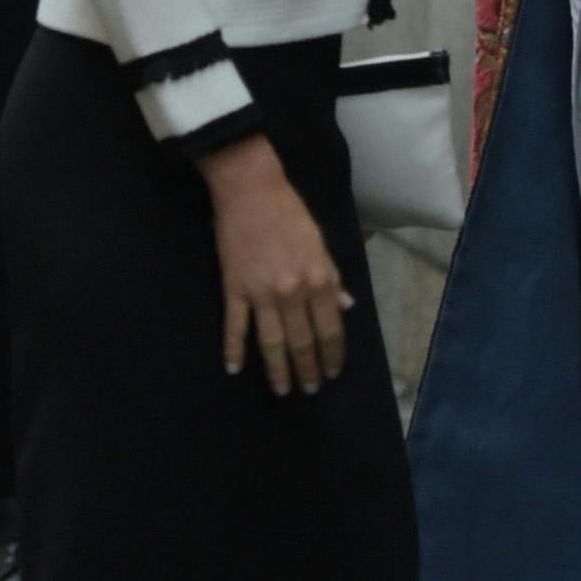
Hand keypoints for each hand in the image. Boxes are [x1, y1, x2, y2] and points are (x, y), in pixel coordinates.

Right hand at [204, 132, 349, 393]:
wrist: (250, 191)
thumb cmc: (290, 213)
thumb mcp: (321, 244)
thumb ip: (333, 278)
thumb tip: (346, 307)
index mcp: (319, 279)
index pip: (331, 328)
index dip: (333, 354)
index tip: (333, 371)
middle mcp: (293, 292)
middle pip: (303, 341)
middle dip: (308, 369)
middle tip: (310, 390)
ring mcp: (261, 293)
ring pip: (272, 342)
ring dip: (278, 370)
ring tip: (281, 390)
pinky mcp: (234, 288)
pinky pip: (235, 326)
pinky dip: (234, 349)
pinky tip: (235, 369)